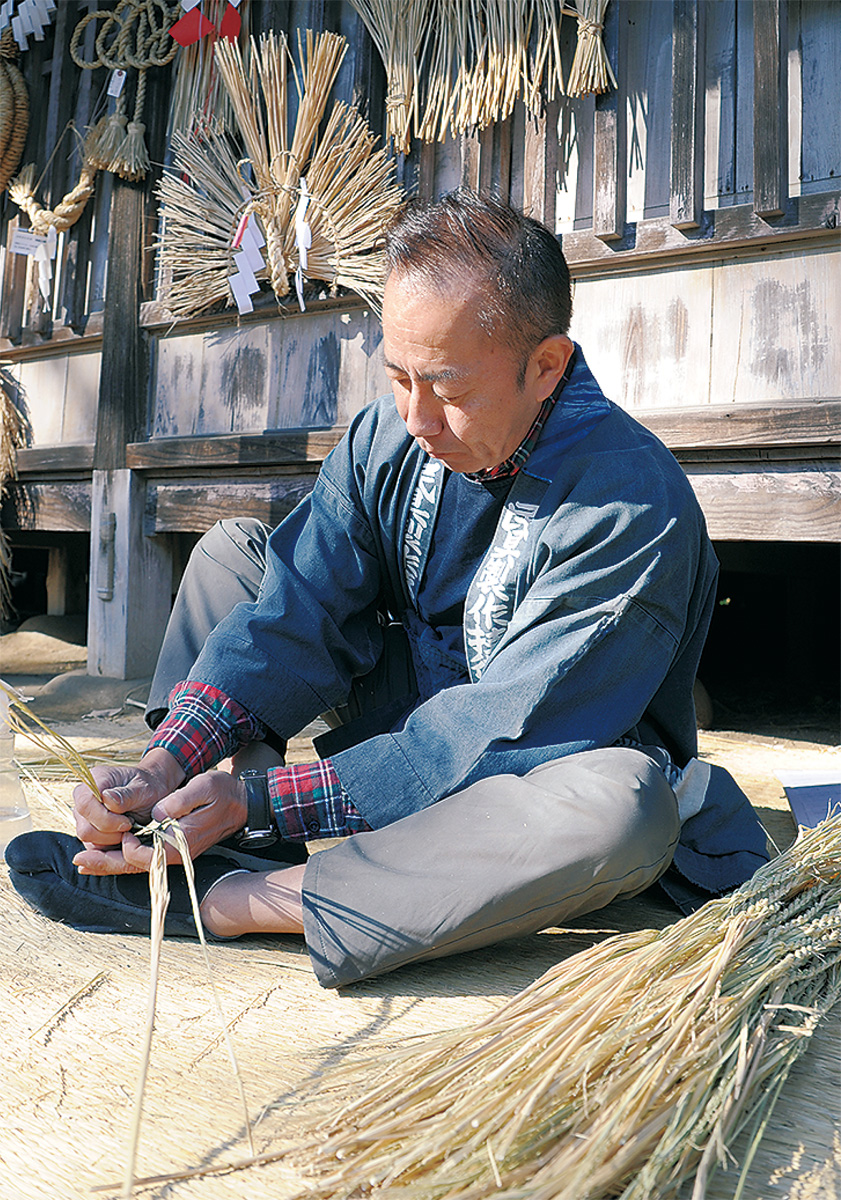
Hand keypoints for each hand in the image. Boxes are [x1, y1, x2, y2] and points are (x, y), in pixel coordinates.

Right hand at [72, 748, 185, 873]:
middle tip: (130, 825)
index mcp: (93, 781)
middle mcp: (82, 798)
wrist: (151, 792)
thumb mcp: (143, 788)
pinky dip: (111, 845)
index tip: (128, 822)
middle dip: (110, 833)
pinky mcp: (89, 830)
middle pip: (84, 828)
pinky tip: (125, 835)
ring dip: (111, 839)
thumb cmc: (147, 787)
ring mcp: (83, 816)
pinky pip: (94, 847)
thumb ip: (125, 795)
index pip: (85, 805)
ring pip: (88, 839)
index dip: (106, 819)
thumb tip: (107, 799)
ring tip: (128, 827)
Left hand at [73, 769, 246, 875]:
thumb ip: (180, 801)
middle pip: (136, 865)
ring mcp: (174, 853)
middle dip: (107, 863)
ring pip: (136, 864)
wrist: (242, 803)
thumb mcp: (205, 787)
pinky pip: (142, 858)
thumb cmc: (223, 793)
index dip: (129, 847)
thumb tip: (158, 813)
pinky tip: (105, 857)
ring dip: (110, 863)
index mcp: (183, 843)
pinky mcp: (171, 848)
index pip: (147, 855)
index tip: (122, 831)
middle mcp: (176, 854)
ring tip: (83, 862)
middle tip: (80, 860)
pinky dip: (121, 858)